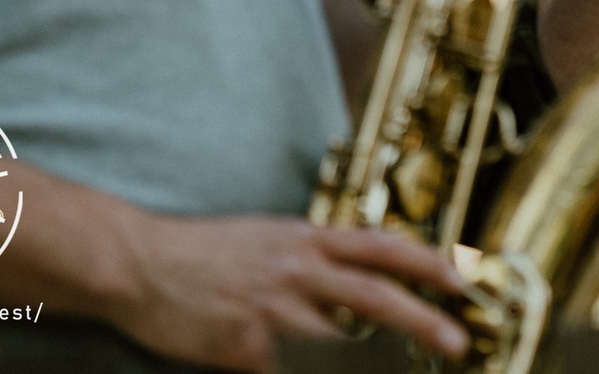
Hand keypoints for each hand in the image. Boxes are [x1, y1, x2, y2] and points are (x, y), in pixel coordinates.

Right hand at [102, 212, 468, 371]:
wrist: (139, 263)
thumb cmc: (203, 253)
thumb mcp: (267, 239)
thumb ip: (312, 258)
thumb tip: (355, 280)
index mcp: (305, 239)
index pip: (381, 246)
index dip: (426, 262)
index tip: (459, 281)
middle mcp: (296, 270)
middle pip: (375, 295)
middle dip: (423, 319)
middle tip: (456, 340)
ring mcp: (272, 310)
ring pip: (336, 341)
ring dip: (360, 360)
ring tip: (382, 369)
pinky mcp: (245, 347)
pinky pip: (283, 368)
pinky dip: (294, 370)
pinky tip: (281, 365)